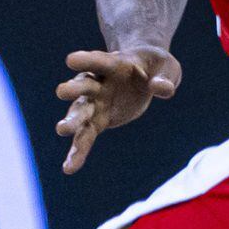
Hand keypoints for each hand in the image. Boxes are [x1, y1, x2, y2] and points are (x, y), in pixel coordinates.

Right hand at [56, 45, 179, 172]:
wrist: (145, 73)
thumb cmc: (155, 66)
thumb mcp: (167, 67)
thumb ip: (164, 77)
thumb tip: (160, 88)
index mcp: (115, 64)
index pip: (100, 61)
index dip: (87, 60)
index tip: (71, 60)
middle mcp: (99, 82)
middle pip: (85, 86)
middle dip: (74, 89)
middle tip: (61, 92)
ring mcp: (96, 102)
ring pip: (81, 112)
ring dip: (72, 121)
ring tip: (62, 130)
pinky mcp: (98, 120)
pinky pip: (86, 137)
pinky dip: (78, 152)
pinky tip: (69, 168)